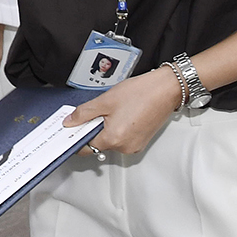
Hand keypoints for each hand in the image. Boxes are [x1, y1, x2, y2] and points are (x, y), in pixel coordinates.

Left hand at [64, 65, 181, 154]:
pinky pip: (122, 139)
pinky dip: (117, 129)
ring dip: (106, 128)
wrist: (166, 89)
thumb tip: (70, 122)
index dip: (77, 137)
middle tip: (96, 112)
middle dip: (93, 129)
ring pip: (111, 141)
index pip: (86, 147)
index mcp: (114, 139)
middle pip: (98, 144)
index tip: (72, 129)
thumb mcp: (105, 100)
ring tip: (112, 111)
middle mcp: (125, 147)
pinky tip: (121, 114)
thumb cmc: (141, 93)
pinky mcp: (141, 142)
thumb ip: (84, 113)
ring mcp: (134, 146)